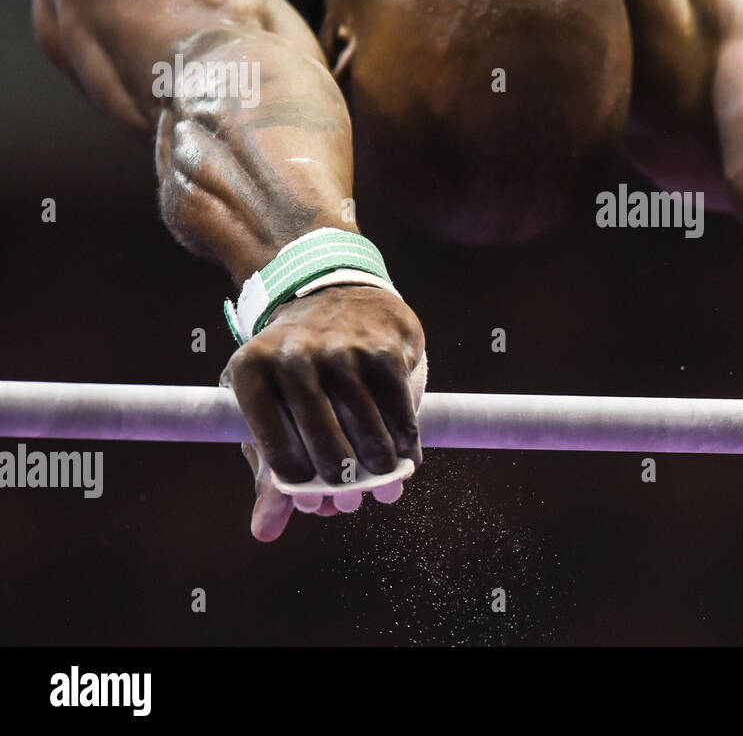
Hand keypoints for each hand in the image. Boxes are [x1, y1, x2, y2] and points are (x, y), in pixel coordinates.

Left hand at [220, 285, 425, 540]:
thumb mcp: (269, 408)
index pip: (277, 450)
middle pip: (325, 444)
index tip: (316, 497)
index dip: (299, 485)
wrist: (335, 295)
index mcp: (251, 372)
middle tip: (353, 497)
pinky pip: (399, 409)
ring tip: (384, 480)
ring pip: (368, 430)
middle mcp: (293, 357)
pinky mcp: (382, 349)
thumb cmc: (295, 370)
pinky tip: (405, 454)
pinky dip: (406, 440)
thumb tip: (265, 533)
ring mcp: (341, 350)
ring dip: (381, 467)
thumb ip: (268, 472)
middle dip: (344, 481)